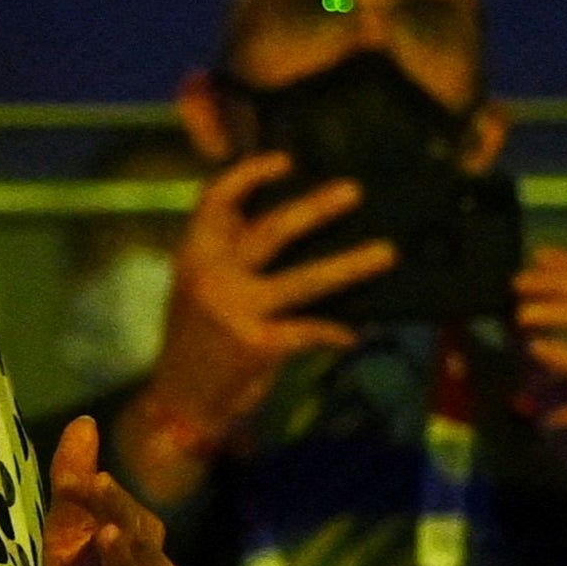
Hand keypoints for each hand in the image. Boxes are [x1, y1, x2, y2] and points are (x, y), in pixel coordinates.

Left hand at [40, 417, 179, 565]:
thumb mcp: (68, 545)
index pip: (133, 518)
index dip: (106, 497)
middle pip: (144, 546)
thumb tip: (85, 422)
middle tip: (93, 484)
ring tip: (105, 537)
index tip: (79, 475)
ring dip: (122, 563)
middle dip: (120, 513)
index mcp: (142, 556)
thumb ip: (73, 488)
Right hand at [125, 153, 395, 486]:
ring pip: (303, 279)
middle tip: (353, 191)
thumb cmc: (196, 343)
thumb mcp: (198, 291)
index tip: (288, 161)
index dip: (250, 175)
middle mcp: (212, 277)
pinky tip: (352, 334)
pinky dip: (334, 331)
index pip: (215, 202)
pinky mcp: (257, 345)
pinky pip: (310, 330)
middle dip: (315, 208)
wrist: (180, 404)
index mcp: (194, 256)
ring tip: (386, 253)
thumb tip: (290, 226)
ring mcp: (235, 310)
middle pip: (270, 231)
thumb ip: (231, 258)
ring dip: (349, 265)